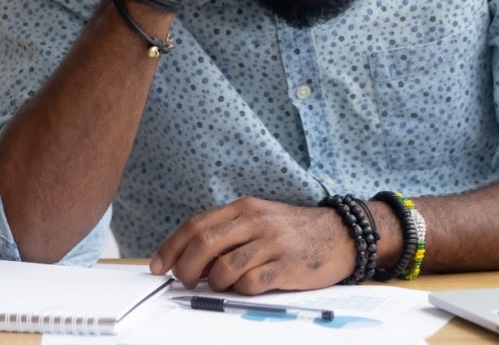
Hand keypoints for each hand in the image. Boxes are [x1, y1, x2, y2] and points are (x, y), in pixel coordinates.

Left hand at [150, 197, 355, 294]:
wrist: (340, 234)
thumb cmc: (294, 231)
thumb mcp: (259, 220)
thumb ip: (228, 233)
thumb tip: (191, 259)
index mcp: (244, 208)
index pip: (196, 224)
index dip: (171, 246)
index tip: (157, 266)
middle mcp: (255, 221)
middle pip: (204, 244)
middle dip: (185, 268)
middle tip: (184, 281)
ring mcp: (272, 243)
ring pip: (224, 267)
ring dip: (213, 283)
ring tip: (219, 286)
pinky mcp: (286, 266)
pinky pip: (251, 283)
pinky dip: (240, 290)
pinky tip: (246, 287)